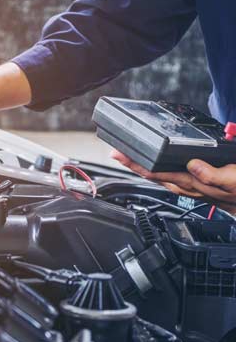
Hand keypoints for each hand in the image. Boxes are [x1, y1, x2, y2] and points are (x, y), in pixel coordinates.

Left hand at [111, 150, 235, 213]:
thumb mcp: (234, 180)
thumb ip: (212, 175)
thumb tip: (192, 164)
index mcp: (193, 183)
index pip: (158, 173)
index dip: (138, 165)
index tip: (122, 156)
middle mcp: (188, 186)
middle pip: (154, 175)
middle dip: (134, 165)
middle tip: (117, 154)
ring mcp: (192, 187)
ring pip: (161, 177)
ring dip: (145, 168)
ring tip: (131, 160)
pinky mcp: (198, 185)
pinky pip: (172, 178)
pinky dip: (160, 172)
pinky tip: (158, 169)